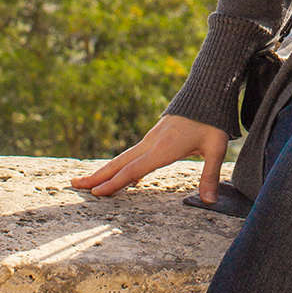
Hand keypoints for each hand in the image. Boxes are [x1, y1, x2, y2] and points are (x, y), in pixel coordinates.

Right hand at [71, 115, 228, 201]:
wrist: (208, 90)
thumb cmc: (213, 120)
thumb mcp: (216, 148)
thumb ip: (211, 175)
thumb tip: (210, 201)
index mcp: (164, 148)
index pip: (134, 169)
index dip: (115, 183)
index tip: (96, 193)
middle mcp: (153, 143)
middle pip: (120, 163)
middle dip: (98, 176)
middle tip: (75, 185)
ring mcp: (152, 138)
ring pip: (124, 158)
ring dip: (105, 171)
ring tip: (88, 182)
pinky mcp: (156, 136)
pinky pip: (135, 154)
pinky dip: (123, 166)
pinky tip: (127, 178)